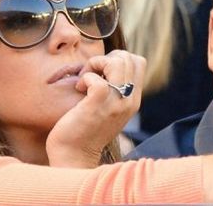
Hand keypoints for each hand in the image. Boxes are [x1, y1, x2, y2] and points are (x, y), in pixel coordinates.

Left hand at [46, 50, 145, 167]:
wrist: (73, 156)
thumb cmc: (84, 128)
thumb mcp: (108, 106)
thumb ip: (114, 88)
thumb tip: (107, 63)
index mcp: (133, 99)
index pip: (138, 62)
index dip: (119, 58)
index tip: (102, 71)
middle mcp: (129, 101)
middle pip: (128, 58)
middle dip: (106, 58)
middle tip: (91, 74)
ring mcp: (115, 104)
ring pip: (117, 63)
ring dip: (96, 64)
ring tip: (85, 79)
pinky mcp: (98, 106)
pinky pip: (97, 79)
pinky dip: (86, 77)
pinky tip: (80, 88)